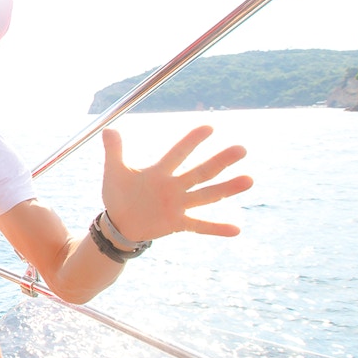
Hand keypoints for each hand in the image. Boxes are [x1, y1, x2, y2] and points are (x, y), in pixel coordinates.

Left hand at [100, 126, 252, 241]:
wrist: (119, 223)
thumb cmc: (119, 194)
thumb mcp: (114, 172)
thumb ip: (114, 151)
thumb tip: (108, 128)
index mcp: (160, 172)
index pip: (178, 153)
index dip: (191, 141)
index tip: (209, 127)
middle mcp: (175, 186)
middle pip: (201, 172)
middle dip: (220, 161)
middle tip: (241, 149)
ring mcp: (178, 205)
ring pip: (206, 195)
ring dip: (227, 189)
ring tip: (249, 180)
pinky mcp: (178, 223)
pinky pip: (200, 225)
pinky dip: (216, 228)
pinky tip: (236, 229)